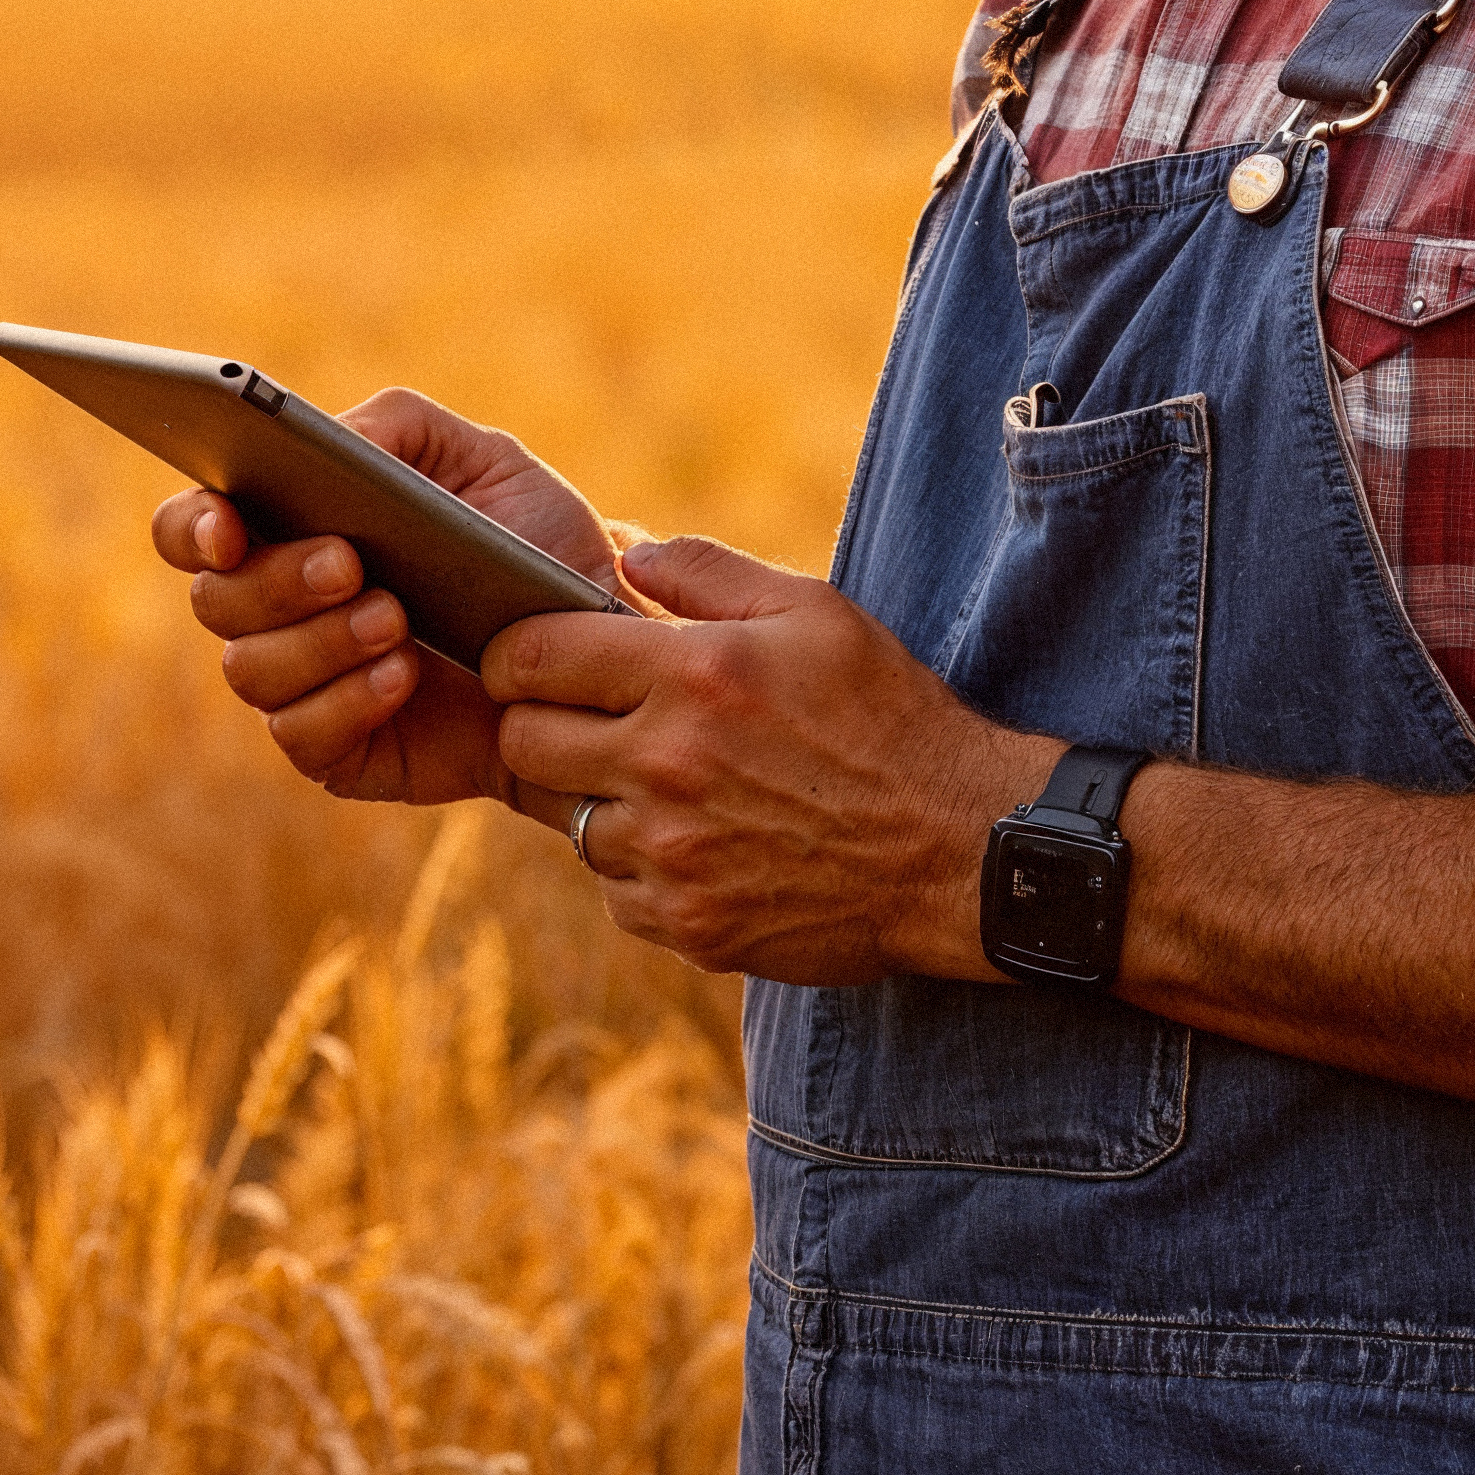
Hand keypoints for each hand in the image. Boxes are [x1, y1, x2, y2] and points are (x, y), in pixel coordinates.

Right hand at [152, 389, 613, 810]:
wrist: (597, 648)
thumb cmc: (532, 543)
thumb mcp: (484, 458)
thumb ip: (398, 425)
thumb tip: (318, 438)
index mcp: (291, 528)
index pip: (194, 528)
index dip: (193, 526)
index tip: (229, 525)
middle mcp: (279, 609)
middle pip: (214, 600)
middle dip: (276, 580)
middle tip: (349, 564)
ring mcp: (303, 684)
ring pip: (251, 670)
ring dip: (319, 641)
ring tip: (396, 618)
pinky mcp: (338, 750)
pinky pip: (301, 735)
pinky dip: (347, 700)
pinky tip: (404, 676)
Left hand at [482, 538, 1048, 984]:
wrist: (959, 849)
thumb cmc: (889, 718)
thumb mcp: (814, 611)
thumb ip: (705, 569)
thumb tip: (623, 550)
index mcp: (693, 676)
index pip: (532, 657)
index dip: (514, 652)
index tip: (530, 659)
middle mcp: (668, 767)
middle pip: (524, 743)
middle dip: (541, 723)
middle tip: (586, 719)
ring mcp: (672, 856)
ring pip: (568, 819)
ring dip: (600, 798)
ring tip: (666, 784)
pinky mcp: (687, 924)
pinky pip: (614, 890)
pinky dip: (640, 867)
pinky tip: (700, 842)